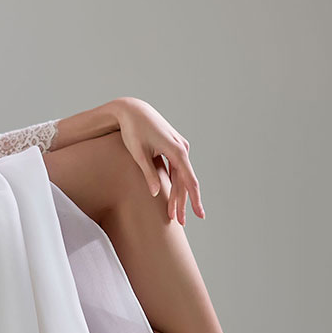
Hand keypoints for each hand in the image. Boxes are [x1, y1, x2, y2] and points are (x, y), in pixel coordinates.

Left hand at [114, 97, 204, 223]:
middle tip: (179, 222)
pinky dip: (174, 183)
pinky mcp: (173, 147)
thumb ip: (148, 174)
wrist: (132, 110)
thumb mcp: (138, 154)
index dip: (194, 199)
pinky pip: (177, 169)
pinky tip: (173, 197)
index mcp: (176, 150)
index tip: (199, 215)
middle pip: (185, 181)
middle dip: (182, 202)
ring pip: (181, 176)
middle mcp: (181, 148)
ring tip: (174, 214)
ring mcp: (179, 147)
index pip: (189, 180)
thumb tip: (154, 194)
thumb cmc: (133, 130)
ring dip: (177, 195)